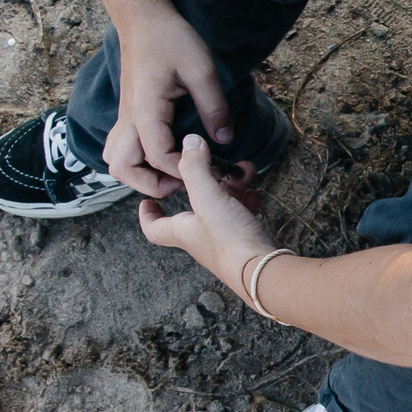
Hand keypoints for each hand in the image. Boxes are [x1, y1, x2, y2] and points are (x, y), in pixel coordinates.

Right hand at [106, 8, 229, 196]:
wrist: (143, 19)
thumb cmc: (172, 39)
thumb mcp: (202, 71)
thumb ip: (214, 108)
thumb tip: (225, 141)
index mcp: (145, 110)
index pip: (158, 156)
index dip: (186, 169)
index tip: (213, 168)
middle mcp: (128, 118)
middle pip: (123, 168)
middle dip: (152, 183)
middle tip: (184, 179)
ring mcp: (126, 117)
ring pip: (116, 160)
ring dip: (140, 174)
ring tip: (173, 171)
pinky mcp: (129, 113)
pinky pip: (123, 147)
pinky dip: (137, 160)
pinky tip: (165, 155)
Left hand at [136, 135, 279, 303]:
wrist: (264, 270)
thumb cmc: (230, 239)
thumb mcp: (208, 198)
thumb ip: (196, 168)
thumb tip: (189, 141)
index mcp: (183, 231)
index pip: (155, 228)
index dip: (148, 214)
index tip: (147, 200)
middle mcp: (201, 239)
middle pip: (194, 212)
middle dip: (203, 186)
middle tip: (211, 170)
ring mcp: (226, 242)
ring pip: (221, 211)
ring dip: (231, 190)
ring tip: (243, 173)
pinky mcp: (247, 243)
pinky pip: (243, 218)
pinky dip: (247, 202)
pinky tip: (255, 192)